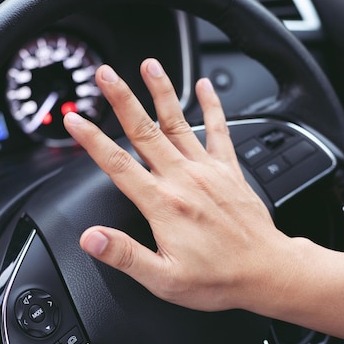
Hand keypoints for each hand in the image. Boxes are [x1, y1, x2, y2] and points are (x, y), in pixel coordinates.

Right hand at [63, 58, 293, 311]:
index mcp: (163, 203)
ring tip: (148, 65)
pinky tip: (205, 86)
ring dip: (161, 91)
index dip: (92, 140)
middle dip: (121, 99)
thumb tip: (91, 238)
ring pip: (177, 122)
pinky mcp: (228, 170)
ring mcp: (207, 170)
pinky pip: (219, 130)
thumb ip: (124, 254)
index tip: (74, 120)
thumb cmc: (218, 278)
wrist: (268, 272)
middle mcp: (183, 179)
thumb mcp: (163, 278)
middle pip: (144, 131)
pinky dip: (212, 106)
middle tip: (105, 74)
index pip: (117, 164)